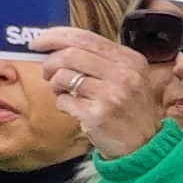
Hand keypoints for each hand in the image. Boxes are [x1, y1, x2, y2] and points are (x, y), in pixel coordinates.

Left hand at [24, 23, 171, 158]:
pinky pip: (64, 101)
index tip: (37, 42)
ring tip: (64, 92)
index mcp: (130, 59)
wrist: (145, 145)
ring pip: (63, 77)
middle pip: (70, 55)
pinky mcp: (97, 115)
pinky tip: (75, 109)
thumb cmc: (130, 108)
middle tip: (47, 72)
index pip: (85, 37)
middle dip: (50, 62)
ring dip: (55, 85)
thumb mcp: (127, 77)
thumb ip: (100, 59)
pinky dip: (63, 104)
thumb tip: (58, 46)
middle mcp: (124, 74)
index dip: (55, 37)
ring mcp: (111, 95)